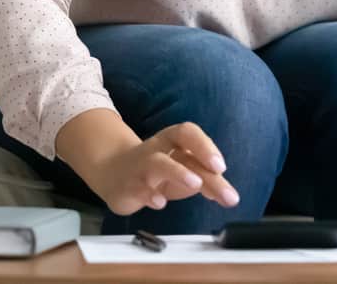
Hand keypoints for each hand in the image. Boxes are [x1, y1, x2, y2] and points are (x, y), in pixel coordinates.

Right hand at [74, 120, 241, 216]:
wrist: (112, 171)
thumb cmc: (156, 170)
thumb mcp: (182, 170)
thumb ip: (203, 179)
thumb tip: (224, 191)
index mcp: (171, 141)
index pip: (188, 133)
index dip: (205, 145)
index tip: (220, 166)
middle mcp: (157, 150)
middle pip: (180, 152)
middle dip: (203, 165)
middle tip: (220, 176)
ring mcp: (141, 167)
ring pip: (158, 164)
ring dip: (178, 172)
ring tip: (194, 184)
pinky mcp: (128, 186)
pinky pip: (138, 188)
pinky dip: (150, 195)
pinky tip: (160, 203)